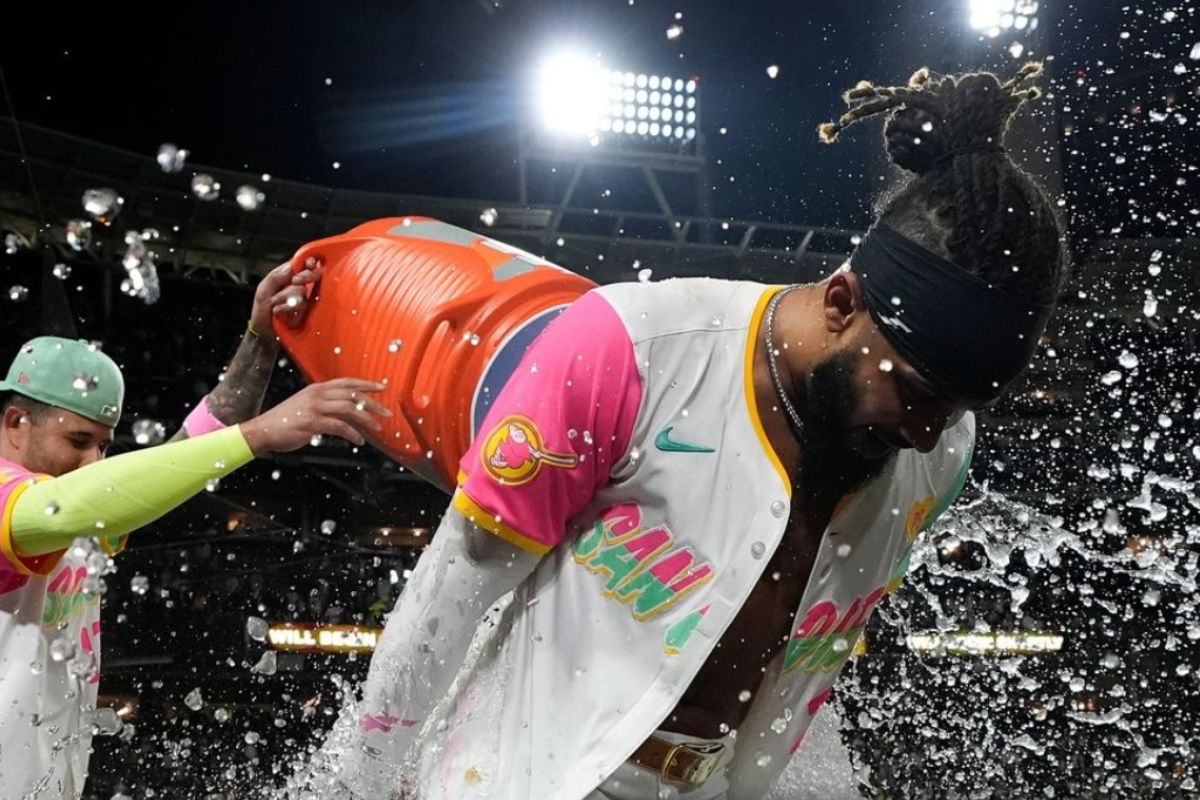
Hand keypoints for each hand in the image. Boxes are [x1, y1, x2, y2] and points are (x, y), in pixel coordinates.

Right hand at [239, 379, 391, 455]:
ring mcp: (315, 407)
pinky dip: (353, 434)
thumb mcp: (306, 405)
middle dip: (373, 404)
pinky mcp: (312, 422)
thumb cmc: (285, 420)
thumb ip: (325, 404)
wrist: (263, 430)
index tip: (382, 387)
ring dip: (366, 419)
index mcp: (317, 388)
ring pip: (349, 409)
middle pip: (352, 395)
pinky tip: (359, 440)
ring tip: (377, 429)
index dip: (366, 384)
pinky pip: (340, 427)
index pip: (347, 382)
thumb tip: (348, 410)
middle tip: (387, 414)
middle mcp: (318, 394)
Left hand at [250, 261, 320, 335]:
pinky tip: (283, 315)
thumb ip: (274, 278)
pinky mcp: (307, 311)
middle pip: (312, 274)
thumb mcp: (263, 292)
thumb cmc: (261, 311)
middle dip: (305, 277)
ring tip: (276, 308)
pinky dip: (291, 310)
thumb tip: (290, 267)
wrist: (265, 334)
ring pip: (304, 292)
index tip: (308, 265)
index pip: (302, 263)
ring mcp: (304, 298)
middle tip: (295, 281)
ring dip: (288, 299)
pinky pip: (304, 306)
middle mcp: (298, 285)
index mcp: (286, 276)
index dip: (308, 262)